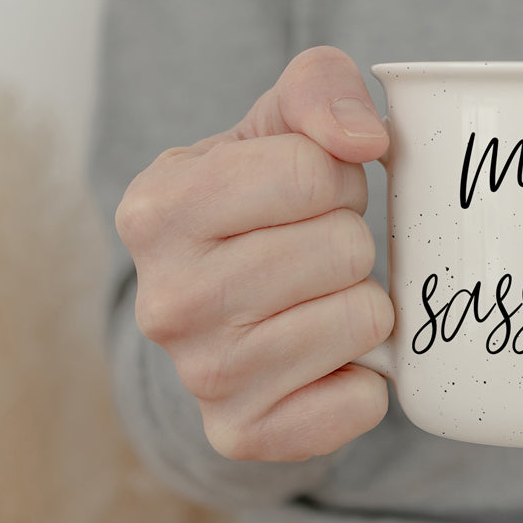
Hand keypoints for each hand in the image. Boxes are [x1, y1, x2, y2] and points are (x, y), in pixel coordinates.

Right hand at [115, 46, 393, 462]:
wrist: (226, 317)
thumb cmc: (260, 206)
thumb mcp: (278, 124)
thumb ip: (320, 87)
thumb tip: (361, 139)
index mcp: (157, 209)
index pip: (313, 172)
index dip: (336, 179)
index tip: (308, 197)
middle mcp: (166, 301)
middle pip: (344, 249)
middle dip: (350, 242)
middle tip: (314, 255)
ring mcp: (202, 377)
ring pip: (364, 319)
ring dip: (361, 305)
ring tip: (315, 301)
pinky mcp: (245, 434)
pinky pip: (364, 401)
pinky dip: (365, 377)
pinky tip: (324, 361)